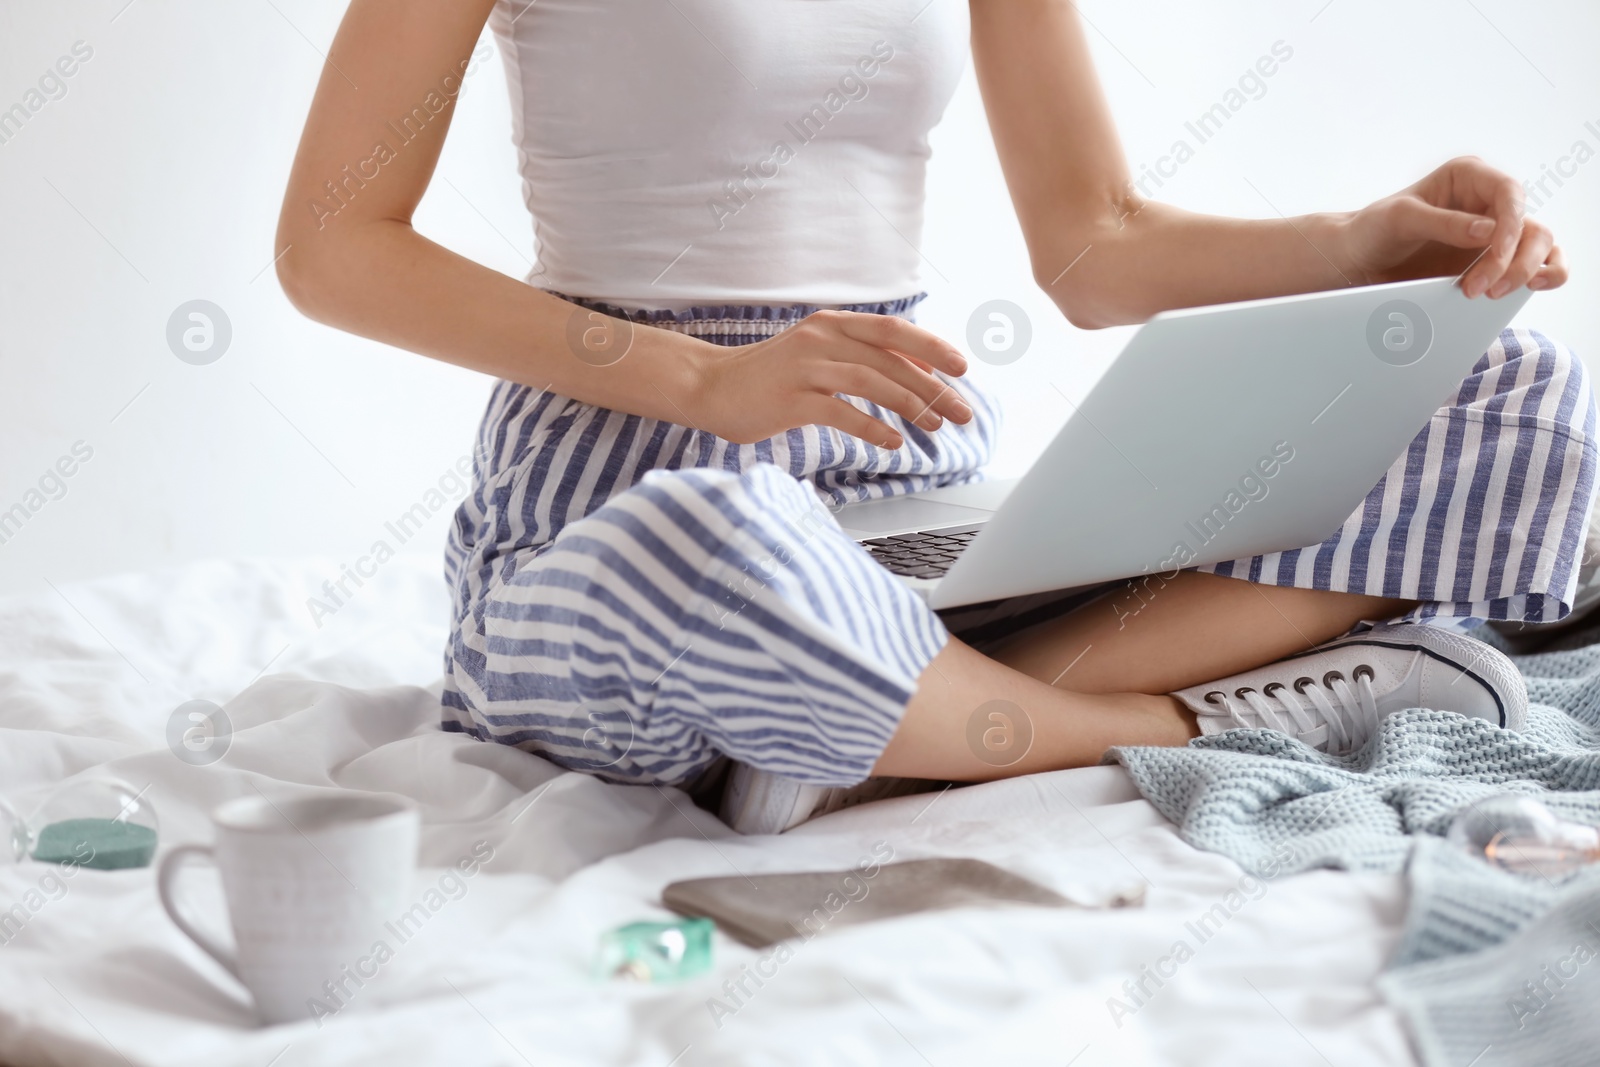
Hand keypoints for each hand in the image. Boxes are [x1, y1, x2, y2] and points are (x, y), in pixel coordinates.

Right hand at [687, 310, 973, 446]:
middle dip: (933, 387)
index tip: (963, 368)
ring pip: (871, 382)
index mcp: (832, 324)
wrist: (711, 386)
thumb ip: (862, 358)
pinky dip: (872, 428)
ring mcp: (804, 367)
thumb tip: (919, 377)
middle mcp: (821, 338)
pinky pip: (841, 412)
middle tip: (962, 411)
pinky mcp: (790, 399)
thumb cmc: (771, 375)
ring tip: (934, 427)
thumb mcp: (818, 354)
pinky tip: (893, 442)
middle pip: (890, 359)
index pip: (893, 331)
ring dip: (910, 406)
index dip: (932, 349)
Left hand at [1338, 156, 1566, 298]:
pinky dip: (1543, 274)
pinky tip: (1532, 288)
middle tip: (1482, 289)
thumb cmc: (1374, 229)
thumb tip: (1489, 231)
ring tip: (1493, 294)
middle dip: (1514, 259)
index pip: (1509, 193)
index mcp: (1469, 177)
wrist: (1358, 260)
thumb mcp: (1401, 220)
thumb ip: (1444, 223)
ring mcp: (1495, 232)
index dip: (1511, 224)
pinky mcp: (1495, 259)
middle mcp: (1488, 201)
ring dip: (1526, 272)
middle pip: (1529, 225)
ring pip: (1539, 246)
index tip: (1496, 253)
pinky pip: (1536, 263)